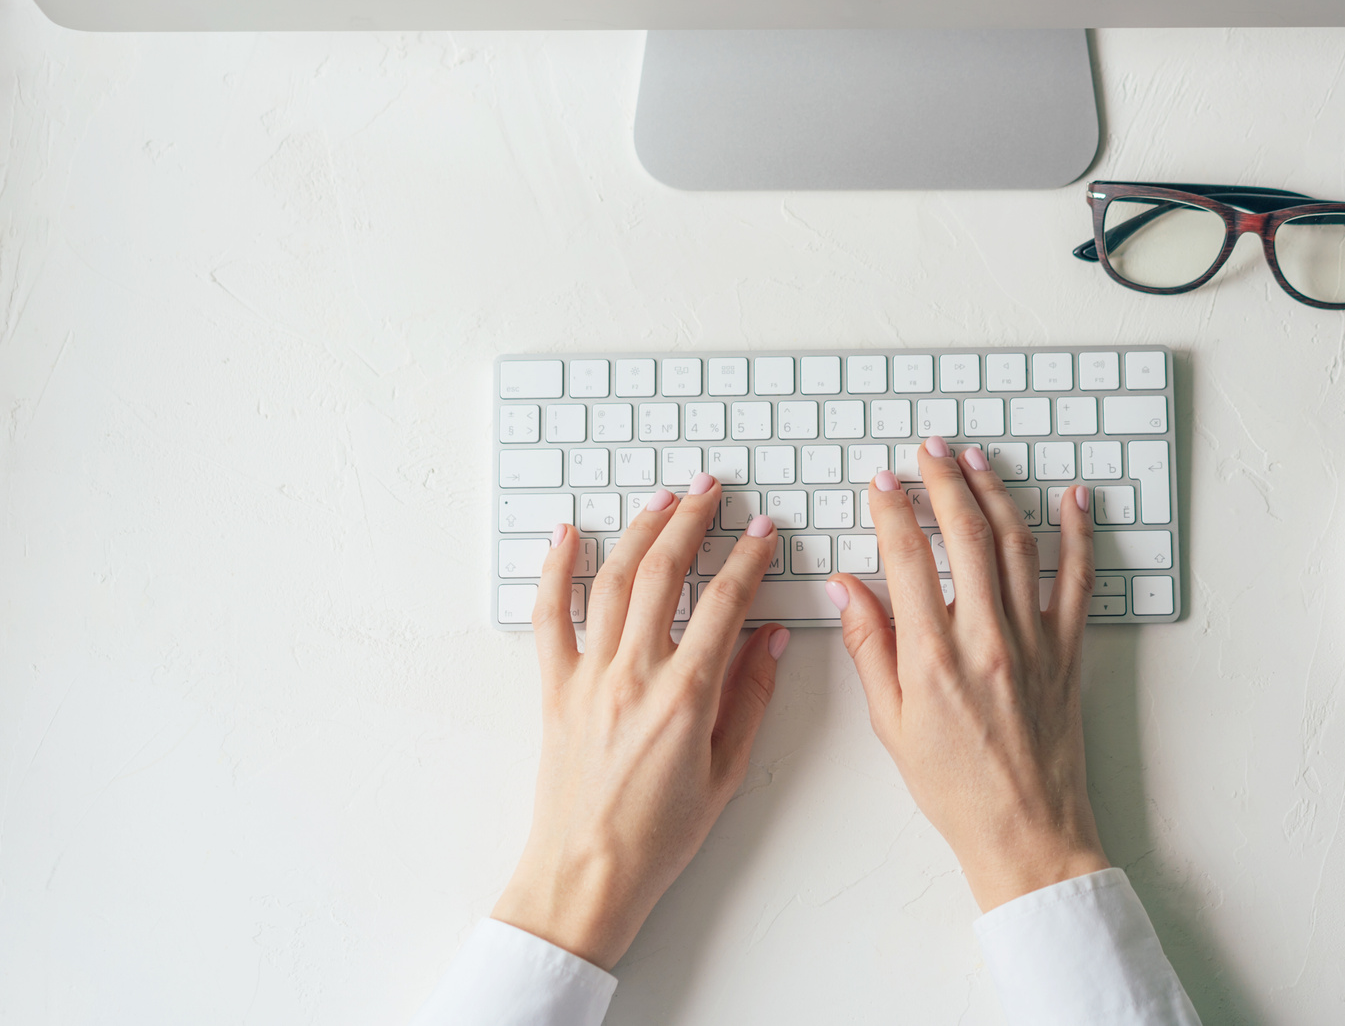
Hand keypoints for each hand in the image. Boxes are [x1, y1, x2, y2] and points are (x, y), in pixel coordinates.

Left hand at [492, 475, 786, 969]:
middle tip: (713, 491)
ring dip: (639, 531)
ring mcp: (588, 678)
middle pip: (664, 574)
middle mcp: (634, 676)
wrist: (587, 875)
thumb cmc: (659, 837)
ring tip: (662, 499)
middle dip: (693, 522)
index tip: (763, 532)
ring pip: (612, 582)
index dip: (748, 560)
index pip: (724, 604)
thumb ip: (750, 700)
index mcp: (685, 697)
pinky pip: (550, 618)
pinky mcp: (554, 690)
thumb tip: (771, 640)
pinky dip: (554, 571)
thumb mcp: (726, 772)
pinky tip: (566, 535)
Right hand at [826, 437, 1108, 911]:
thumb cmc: (955, 788)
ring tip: (977, 460)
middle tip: (928, 450)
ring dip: (995, 493)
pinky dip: (1077, 535)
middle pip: (965, 535)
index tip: (881, 483)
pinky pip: (1077, 580)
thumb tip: (845, 588)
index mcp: (933, 656)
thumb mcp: (892, 722)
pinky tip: (1074, 500)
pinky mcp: (1068, 651)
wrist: (1027, 831)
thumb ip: (868, 647)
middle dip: (943, 482)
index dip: (891, 510)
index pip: (908, 557)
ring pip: (1017, 544)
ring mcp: (1034, 640)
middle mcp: (986, 637)